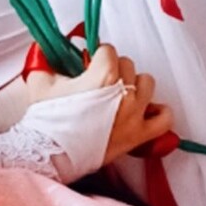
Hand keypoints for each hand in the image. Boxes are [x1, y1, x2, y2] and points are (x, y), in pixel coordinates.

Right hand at [23, 43, 175, 163]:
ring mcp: (133, 115)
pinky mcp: (138, 135)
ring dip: (134, 85)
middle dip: (113, 70)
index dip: (97, 56)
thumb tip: (47, 50)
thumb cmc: (45, 123)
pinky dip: (158, 113)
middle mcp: (124, 94)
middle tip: (99, 81)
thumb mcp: (41, 82)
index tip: (91, 62)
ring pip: (147, 83)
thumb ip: (47, 60)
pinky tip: (146, 110)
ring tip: (119, 93)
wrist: (47, 155)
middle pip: (127, 65)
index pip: (109, 51)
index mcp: (103, 76)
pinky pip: (164, 118)